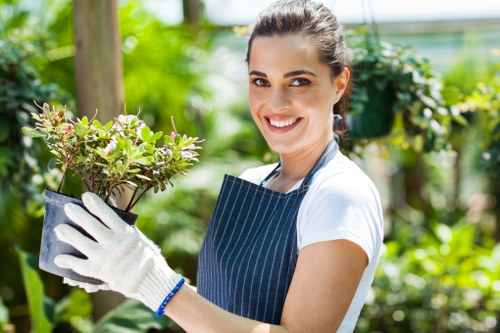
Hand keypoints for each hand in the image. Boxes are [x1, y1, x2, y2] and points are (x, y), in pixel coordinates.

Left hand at [54, 192, 182, 311]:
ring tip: (59, 229)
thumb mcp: (139, 238)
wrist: (150, 280)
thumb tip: (113, 215)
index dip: (95, 204)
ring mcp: (106, 258)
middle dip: (78, 215)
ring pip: (82, 244)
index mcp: (126, 233)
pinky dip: (69, 262)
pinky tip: (59, 258)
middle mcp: (115, 244)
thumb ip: (125, 229)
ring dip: (69, 235)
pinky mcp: (100, 272)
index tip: (85, 196)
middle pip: (92, 226)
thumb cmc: (147, 258)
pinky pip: (80, 266)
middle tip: (67, 207)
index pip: (108, 214)